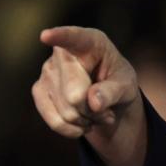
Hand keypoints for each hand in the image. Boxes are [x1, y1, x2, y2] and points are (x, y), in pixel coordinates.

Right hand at [32, 26, 147, 165]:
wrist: (106, 97)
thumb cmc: (118, 82)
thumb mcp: (126, 85)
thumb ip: (113, 91)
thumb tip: (92, 103)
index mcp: (90, 42)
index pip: (74, 38)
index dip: (60, 36)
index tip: (46, 36)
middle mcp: (63, 53)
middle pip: (74, 94)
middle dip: (93, 109)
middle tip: (106, 109)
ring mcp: (47, 71)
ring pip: (66, 111)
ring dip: (87, 120)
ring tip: (97, 112)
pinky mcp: (39, 91)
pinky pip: (55, 122)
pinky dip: (73, 129)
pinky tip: (83, 123)